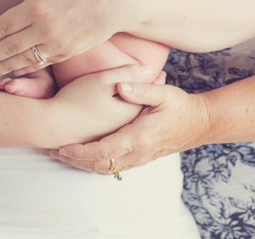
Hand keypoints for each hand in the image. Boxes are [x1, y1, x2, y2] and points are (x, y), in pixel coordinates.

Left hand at [0, 0, 134, 79]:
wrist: (121, 1)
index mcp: (37, 6)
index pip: (3, 26)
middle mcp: (44, 28)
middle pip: (8, 47)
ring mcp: (56, 43)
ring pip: (22, 60)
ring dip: (1, 68)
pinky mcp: (67, 53)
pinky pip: (41, 64)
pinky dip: (24, 70)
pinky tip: (14, 73)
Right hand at [47, 64, 151, 145]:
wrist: (52, 126)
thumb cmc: (77, 100)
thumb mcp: (103, 80)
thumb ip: (127, 73)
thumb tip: (149, 69)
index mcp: (130, 112)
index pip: (151, 94)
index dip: (157, 81)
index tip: (162, 72)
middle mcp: (126, 127)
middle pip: (145, 108)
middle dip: (153, 95)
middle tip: (160, 81)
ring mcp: (114, 135)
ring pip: (134, 120)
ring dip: (139, 108)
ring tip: (144, 96)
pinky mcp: (102, 139)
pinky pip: (121, 128)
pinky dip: (126, 119)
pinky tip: (121, 111)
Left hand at [51, 77, 210, 174]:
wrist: (200, 124)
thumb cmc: (182, 106)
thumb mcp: (164, 93)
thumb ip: (141, 89)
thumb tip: (121, 86)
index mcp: (138, 137)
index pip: (102, 150)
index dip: (80, 151)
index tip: (62, 146)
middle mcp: (137, 152)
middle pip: (99, 165)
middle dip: (76, 161)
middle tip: (54, 152)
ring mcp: (140, 158)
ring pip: (106, 169)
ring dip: (84, 164)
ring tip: (65, 155)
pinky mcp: (142, 158)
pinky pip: (115, 167)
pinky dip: (98, 164)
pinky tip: (87, 156)